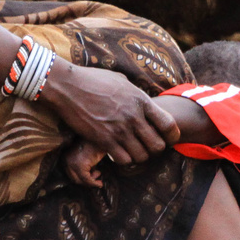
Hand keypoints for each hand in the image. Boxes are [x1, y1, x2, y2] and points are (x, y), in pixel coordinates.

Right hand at [42, 61, 178, 165]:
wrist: (67, 86)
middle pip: (158, 146)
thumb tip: (142, 99)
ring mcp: (118, 130)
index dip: (172, 136)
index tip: (168, 138)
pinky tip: (118, 152)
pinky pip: (124, 160)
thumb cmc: (92, 79)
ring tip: (132, 150)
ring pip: (142, 156)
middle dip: (155, 149)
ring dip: (138, 156)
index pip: (169, 125)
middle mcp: (133, 117)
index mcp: (140, 100)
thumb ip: (135, 93)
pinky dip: (123, 160)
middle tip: (147, 146)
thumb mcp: (121, 80)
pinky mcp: (104, 140)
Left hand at [64, 140, 105, 187]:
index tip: (92, 176)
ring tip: (98, 174)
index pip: (71, 174)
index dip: (81, 178)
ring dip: (90, 182)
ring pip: (80, 181)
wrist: (102, 137)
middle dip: (86, 181)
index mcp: (65, 157)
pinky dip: (94, 183)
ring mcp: (71, 163)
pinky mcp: (79, 166)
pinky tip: (100, 183)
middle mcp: (66, 160)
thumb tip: (86, 179)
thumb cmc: (95, 145)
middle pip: (74, 179)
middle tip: (96, 176)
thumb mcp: (86, 157)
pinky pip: (86, 180)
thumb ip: (83, 166)